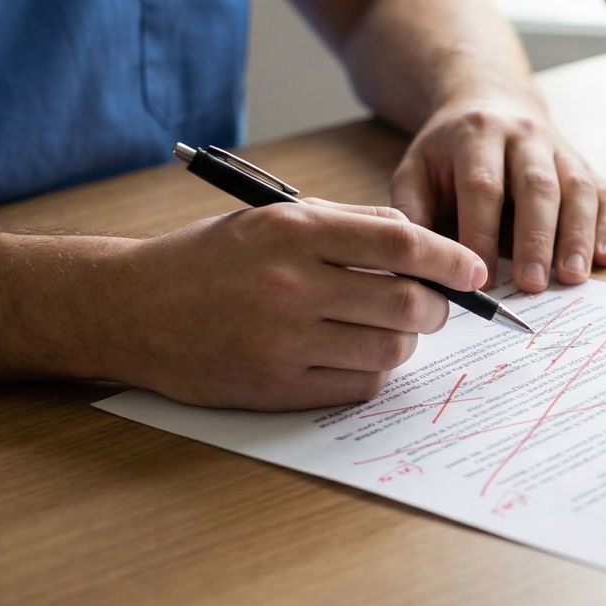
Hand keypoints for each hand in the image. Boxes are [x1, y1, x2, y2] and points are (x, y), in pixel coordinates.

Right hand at [96, 200, 486, 410]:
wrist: (131, 307)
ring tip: (390, 329)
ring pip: (389, 350)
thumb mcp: (275, 219)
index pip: (400, 242)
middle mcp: (290, 284)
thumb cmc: (213, 259)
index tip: (474, 270)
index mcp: (294, 231)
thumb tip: (425, 241)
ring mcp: (281, 341)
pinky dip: (373, 372)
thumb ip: (350, 224)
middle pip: (406, 303)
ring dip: (406, 341)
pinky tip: (357, 355)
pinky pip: (358, 386)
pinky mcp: (273, 387)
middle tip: (434, 306)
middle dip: (436, 308)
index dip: (450, 259)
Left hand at [388, 97, 605, 293]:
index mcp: (477, 134)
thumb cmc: (450, 152)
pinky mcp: (586, 164)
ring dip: (577, 236)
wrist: (490, 104)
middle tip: (533, 283)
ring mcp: (561, 148)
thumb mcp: (416, 170)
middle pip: (537, 186)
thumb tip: (418, 266)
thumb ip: (413, 214)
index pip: (483, 186)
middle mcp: (525, 135)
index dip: (482, 233)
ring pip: (577, 189)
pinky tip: (605, 259)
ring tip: (572, 278)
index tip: (479, 279)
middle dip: (536, 237)